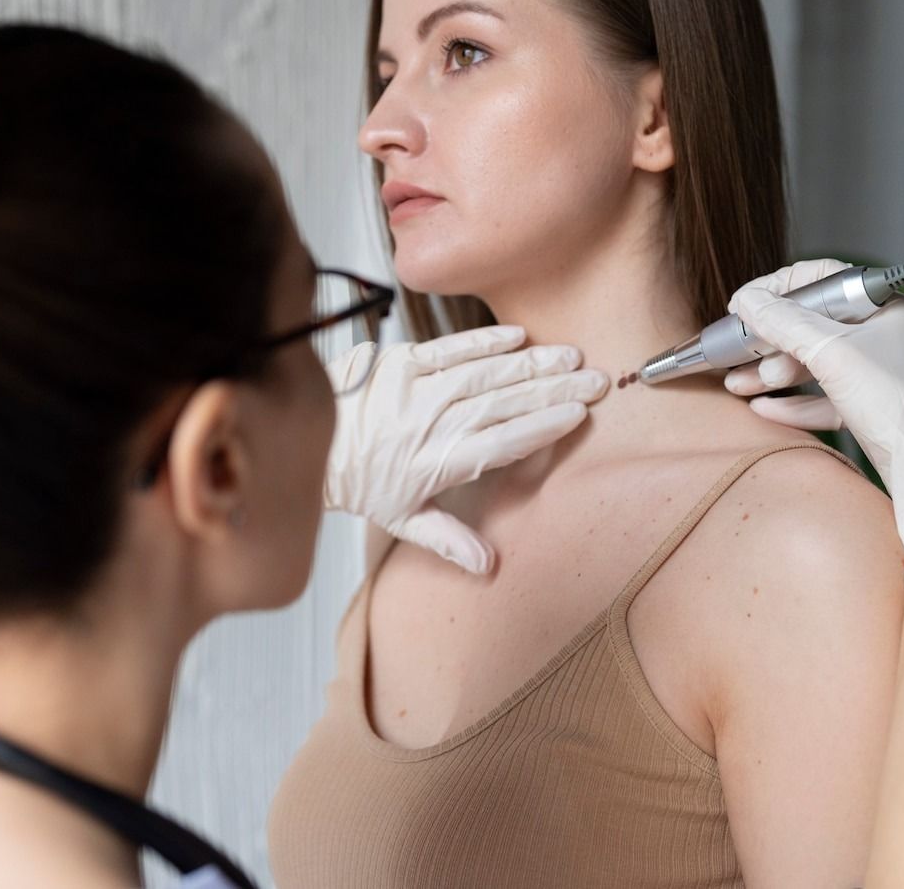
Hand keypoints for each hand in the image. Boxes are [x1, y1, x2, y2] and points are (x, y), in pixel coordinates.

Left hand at [324, 326, 608, 573]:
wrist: (309, 443)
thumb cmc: (357, 483)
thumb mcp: (401, 519)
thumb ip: (448, 539)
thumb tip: (488, 566)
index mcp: (436, 464)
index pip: (500, 444)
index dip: (542, 428)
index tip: (577, 416)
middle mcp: (429, 425)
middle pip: (503, 405)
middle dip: (553, 391)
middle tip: (594, 380)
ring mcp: (414, 390)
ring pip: (483, 374)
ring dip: (530, 363)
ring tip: (569, 357)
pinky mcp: (399, 363)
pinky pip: (448, 348)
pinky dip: (483, 341)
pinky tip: (518, 336)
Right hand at [724, 259, 903, 586]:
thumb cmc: (898, 402)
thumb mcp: (833, 353)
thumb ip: (784, 323)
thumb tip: (748, 301)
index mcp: (883, 306)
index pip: (821, 279)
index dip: (777, 289)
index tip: (744, 305)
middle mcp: (881, 334)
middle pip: (810, 325)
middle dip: (768, 341)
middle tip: (735, 352)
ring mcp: (876, 373)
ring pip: (813, 364)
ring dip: (772, 373)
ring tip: (738, 385)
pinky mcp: (870, 408)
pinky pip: (822, 398)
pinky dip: (792, 403)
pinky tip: (764, 408)